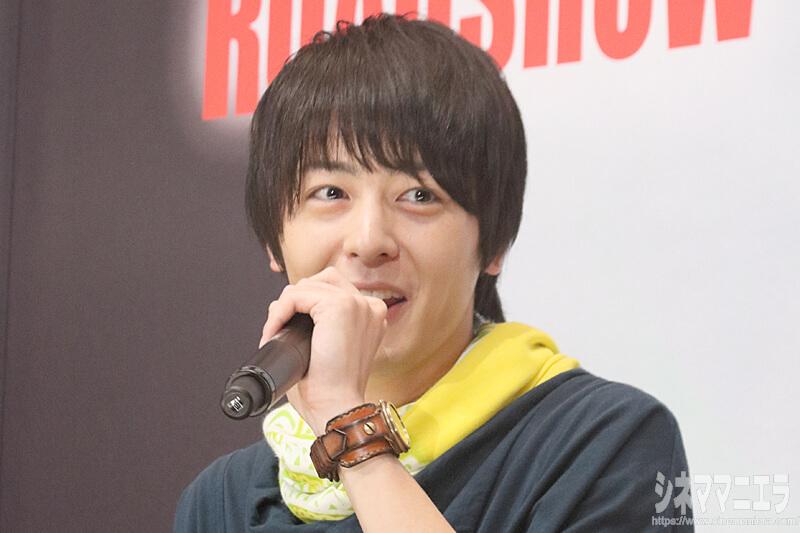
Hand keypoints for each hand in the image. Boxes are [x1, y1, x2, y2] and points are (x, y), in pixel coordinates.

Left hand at [259, 267, 387, 434]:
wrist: (337, 408)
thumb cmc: (330, 390)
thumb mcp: (330, 350)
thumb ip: (321, 328)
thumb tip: (285, 311)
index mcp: (371, 315)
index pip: (333, 289)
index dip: (305, 304)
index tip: (288, 330)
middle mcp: (369, 306)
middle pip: (321, 281)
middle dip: (295, 301)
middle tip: (278, 329)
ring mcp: (357, 303)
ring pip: (306, 286)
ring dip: (283, 307)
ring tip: (274, 332)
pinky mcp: (339, 306)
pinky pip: (296, 295)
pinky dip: (279, 311)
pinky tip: (274, 332)